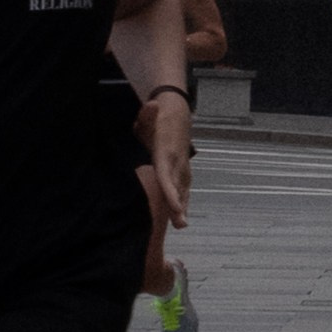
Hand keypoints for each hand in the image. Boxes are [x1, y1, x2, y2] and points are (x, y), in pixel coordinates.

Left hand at [142, 93, 190, 230]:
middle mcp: (176, 161)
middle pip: (177, 187)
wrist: (177, 111)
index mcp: (165, 152)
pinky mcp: (182, 168)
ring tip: (181, 225)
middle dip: (179, 205)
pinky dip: (182, 201)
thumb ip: (149, 112)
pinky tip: (181, 216)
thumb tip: (152, 106)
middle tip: (181, 224)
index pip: (167, 175)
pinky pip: (183, 187)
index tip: (175, 206)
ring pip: (182, 189)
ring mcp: (181, 165)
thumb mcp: (150, 112)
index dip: (171, 191)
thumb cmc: (158, 116)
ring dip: (182, 207)